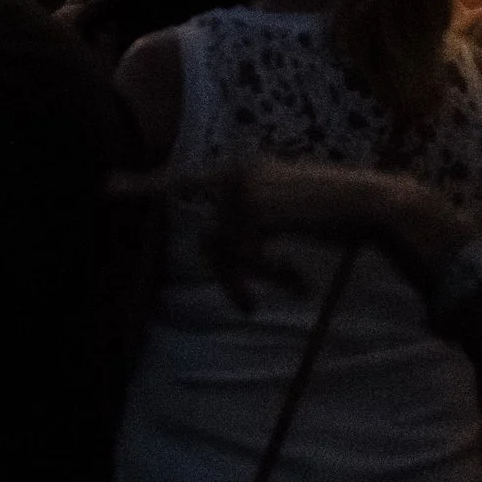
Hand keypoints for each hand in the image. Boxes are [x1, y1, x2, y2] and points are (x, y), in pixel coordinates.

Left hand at [115, 162, 449, 311]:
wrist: (375, 204)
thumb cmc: (333, 214)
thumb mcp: (283, 216)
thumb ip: (246, 229)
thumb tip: (217, 252)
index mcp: (242, 172)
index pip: (183, 179)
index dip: (144, 185)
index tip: (107, 189)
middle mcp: (237, 175)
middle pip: (210, 240)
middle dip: (231, 278)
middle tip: (249, 309)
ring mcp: (246, 189)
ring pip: (227, 250)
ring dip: (257, 277)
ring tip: (293, 284)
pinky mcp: (258, 207)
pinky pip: (245, 254)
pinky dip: (270, 273)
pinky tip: (299, 279)